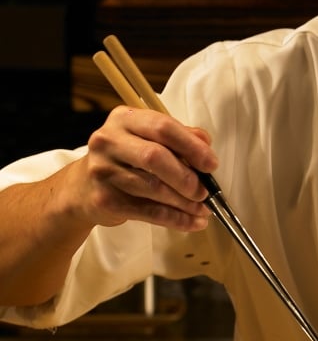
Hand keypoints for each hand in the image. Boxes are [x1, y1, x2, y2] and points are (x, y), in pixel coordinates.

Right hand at [72, 105, 218, 230]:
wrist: (82, 188)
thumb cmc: (126, 159)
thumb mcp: (149, 138)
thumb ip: (179, 137)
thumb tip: (206, 145)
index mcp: (125, 119)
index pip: (163, 127)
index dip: (192, 147)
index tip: (211, 164)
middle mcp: (109, 141)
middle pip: (155, 157)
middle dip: (187, 177)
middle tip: (205, 191)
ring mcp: (103, 171)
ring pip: (153, 188)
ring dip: (185, 202)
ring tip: (203, 209)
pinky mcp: (104, 199)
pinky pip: (148, 211)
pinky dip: (175, 219)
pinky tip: (192, 221)